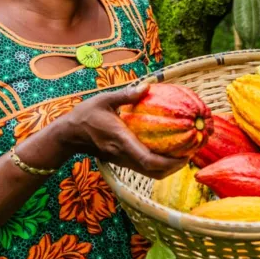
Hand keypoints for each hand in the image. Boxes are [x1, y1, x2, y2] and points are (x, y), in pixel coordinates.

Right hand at [55, 84, 187, 179]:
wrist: (69, 135)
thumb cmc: (86, 115)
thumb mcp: (104, 99)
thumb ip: (126, 94)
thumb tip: (148, 85)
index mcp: (121, 140)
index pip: (147, 159)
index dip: (169, 161)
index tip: (185, 154)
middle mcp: (123, 154)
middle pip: (153, 172)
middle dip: (174, 167)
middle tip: (191, 154)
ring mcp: (122, 160)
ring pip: (150, 173)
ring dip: (168, 168)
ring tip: (183, 154)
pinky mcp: (122, 161)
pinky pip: (144, 168)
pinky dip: (159, 164)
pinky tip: (167, 151)